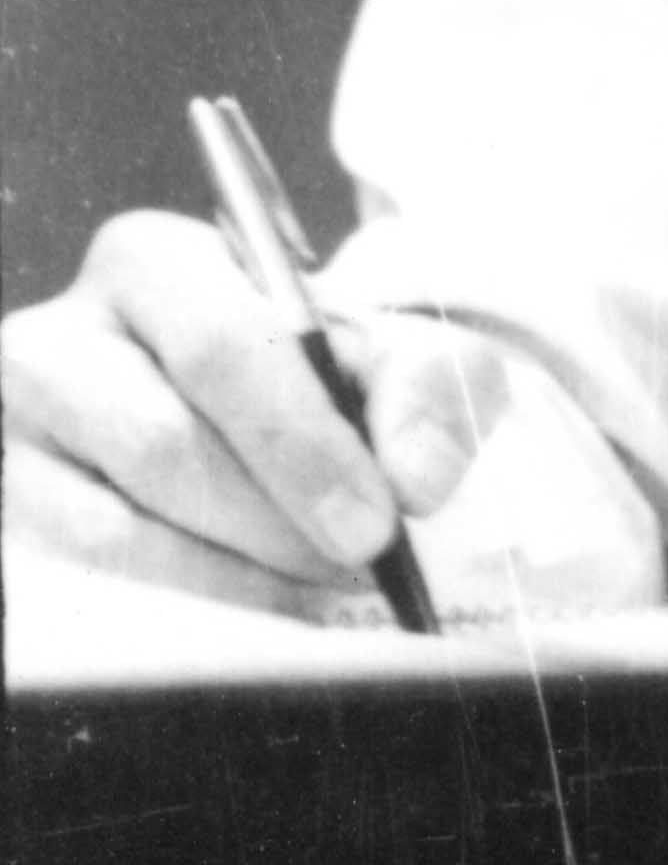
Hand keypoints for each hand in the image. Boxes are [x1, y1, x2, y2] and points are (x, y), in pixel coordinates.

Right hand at [2, 209, 507, 618]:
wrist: (251, 402)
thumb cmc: (316, 366)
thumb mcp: (389, 348)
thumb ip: (428, 388)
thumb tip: (418, 479)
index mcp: (155, 262)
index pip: (220, 347)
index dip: (301, 443)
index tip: (376, 522)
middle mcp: (61, 334)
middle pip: (163, 444)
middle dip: (277, 518)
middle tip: (359, 563)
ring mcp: (19, 432)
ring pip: (116, 527)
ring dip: (237, 573)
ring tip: (322, 583)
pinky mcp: (10, 510)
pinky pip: (90, 578)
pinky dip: (192, 600)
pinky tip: (262, 602)